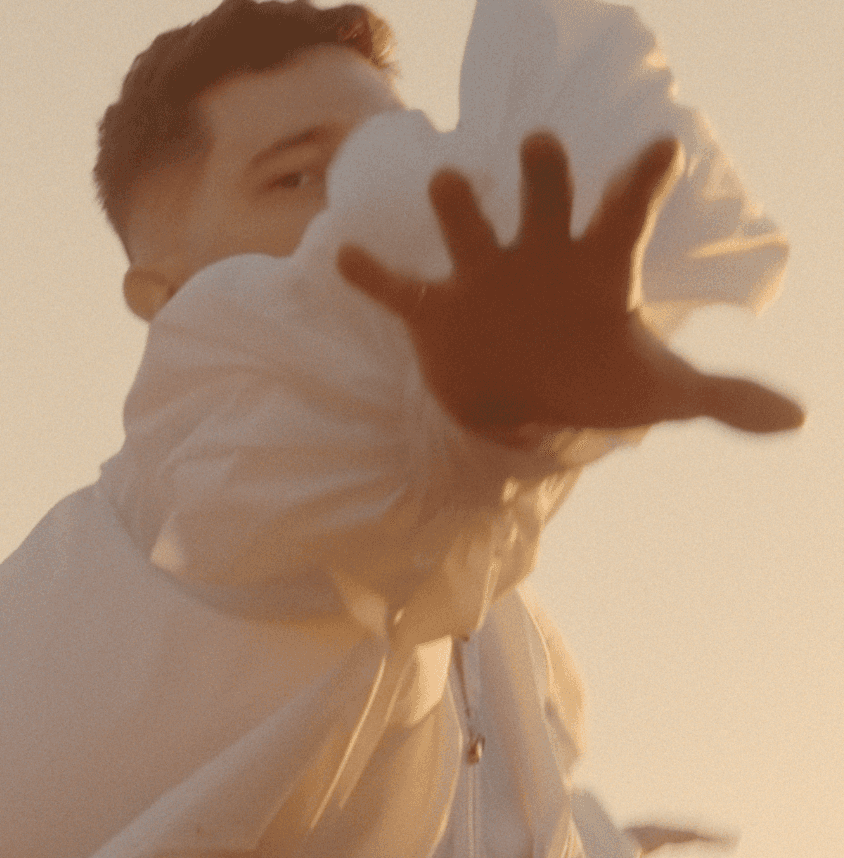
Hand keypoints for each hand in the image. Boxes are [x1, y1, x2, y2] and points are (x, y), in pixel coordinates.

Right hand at [337, 132, 804, 435]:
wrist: (522, 405)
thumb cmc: (594, 380)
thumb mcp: (656, 394)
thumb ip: (720, 397)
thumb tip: (798, 421)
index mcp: (595, 266)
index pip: (623, 213)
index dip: (641, 183)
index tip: (661, 148)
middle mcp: (537, 256)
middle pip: (543, 199)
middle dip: (544, 174)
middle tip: (545, 145)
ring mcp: (482, 279)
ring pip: (466, 227)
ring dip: (457, 206)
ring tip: (451, 185)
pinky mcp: (435, 313)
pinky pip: (399, 289)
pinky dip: (373, 276)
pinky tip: (350, 257)